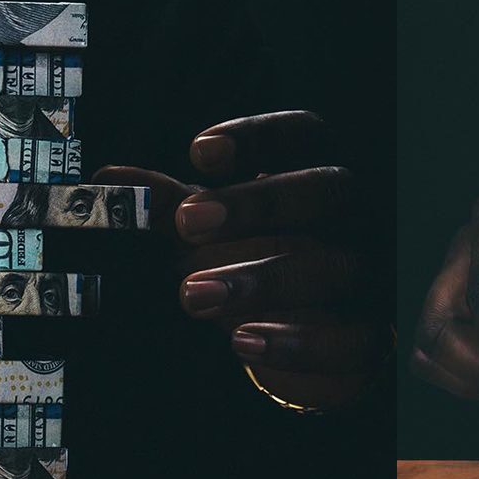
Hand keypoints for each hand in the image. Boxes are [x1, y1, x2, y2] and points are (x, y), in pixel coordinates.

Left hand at [97, 111, 385, 409]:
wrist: (313, 332)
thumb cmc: (262, 256)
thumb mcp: (212, 228)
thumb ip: (170, 204)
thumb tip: (109, 182)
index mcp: (317, 172)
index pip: (305, 135)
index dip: (258, 137)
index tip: (199, 151)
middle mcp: (353, 217)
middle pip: (327, 191)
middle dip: (261, 202)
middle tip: (189, 222)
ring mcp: (367, 274)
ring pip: (336, 268)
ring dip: (263, 279)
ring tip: (193, 295)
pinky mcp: (370, 335)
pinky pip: (348, 339)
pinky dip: (296, 344)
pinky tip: (242, 342)